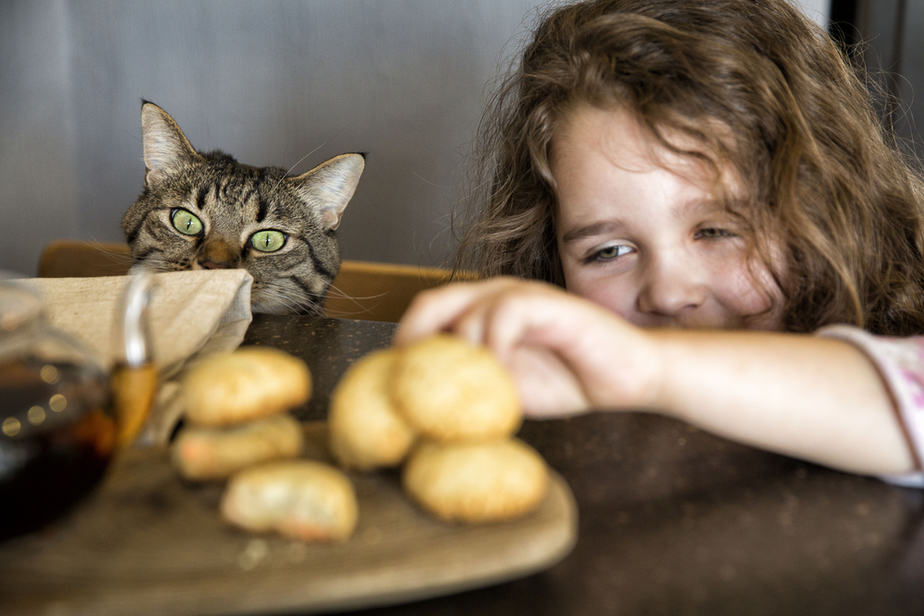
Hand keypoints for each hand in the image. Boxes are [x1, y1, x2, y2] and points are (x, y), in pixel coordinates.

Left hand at [394, 277, 661, 416]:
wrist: (626, 376)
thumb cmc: (566, 378)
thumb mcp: (505, 389)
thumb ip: (470, 386)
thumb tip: (421, 408)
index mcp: (480, 311)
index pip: (425, 315)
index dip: (404, 346)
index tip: (397, 386)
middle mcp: (495, 295)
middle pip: (433, 302)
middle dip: (413, 341)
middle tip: (413, 384)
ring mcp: (522, 295)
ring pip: (465, 306)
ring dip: (457, 351)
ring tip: (463, 390)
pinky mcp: (549, 303)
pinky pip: (507, 312)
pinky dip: (493, 344)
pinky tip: (498, 375)